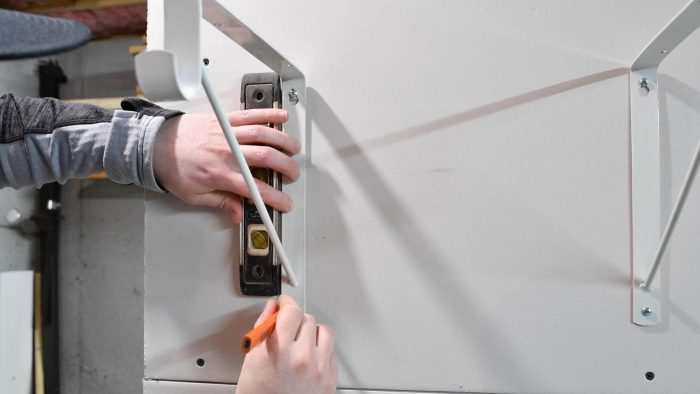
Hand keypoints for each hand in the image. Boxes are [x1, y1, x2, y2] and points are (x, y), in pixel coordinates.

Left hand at [153, 109, 300, 222]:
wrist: (156, 144)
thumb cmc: (173, 168)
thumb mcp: (195, 195)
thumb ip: (221, 203)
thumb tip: (238, 213)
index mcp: (220, 174)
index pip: (256, 189)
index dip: (275, 198)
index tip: (285, 203)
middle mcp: (226, 152)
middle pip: (266, 158)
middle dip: (286, 167)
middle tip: (292, 175)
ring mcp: (227, 134)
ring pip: (263, 134)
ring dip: (283, 142)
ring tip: (294, 149)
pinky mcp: (224, 120)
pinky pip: (250, 115)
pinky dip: (268, 114)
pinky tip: (281, 118)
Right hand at [237, 295, 337, 393]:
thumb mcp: (251, 360)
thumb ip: (262, 329)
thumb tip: (271, 310)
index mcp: (278, 351)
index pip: (290, 311)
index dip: (286, 303)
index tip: (284, 303)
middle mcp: (301, 358)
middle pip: (307, 319)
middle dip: (296, 322)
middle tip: (287, 329)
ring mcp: (319, 369)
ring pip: (324, 332)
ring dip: (312, 333)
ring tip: (301, 341)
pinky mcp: (330, 379)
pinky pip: (332, 351)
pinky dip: (322, 350)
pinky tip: (309, 357)